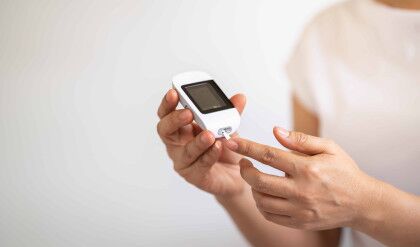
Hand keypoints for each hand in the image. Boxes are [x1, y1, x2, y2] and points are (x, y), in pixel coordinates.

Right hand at [156, 89, 246, 196]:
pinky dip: (210, 155)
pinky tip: (218, 147)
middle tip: (189, 113)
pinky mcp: (195, 176)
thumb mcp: (228, 126)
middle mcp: (178, 144)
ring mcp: (184, 161)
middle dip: (175, 119)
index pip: (167, 113)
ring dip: (197, 141)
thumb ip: (231, 112)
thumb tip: (240, 97)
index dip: (168, 103)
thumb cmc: (225, 148)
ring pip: (184, 151)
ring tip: (209, 134)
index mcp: (182, 127)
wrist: (237, 174)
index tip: (174, 92)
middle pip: (165, 130)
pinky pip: (200, 165)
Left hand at [225, 127, 380, 229]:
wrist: (362, 203)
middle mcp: (301, 190)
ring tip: (256, 178)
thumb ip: (301, 140)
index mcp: (307, 168)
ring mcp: (300, 209)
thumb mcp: (329, 148)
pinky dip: (261, 204)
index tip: (232, 142)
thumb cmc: (345, 173)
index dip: (247, 148)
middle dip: (245, 170)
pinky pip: (270, 215)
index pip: (268, 155)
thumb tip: (276, 131)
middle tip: (244, 163)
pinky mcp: (299, 222)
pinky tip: (265, 194)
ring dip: (252, 188)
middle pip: (259, 181)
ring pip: (261, 200)